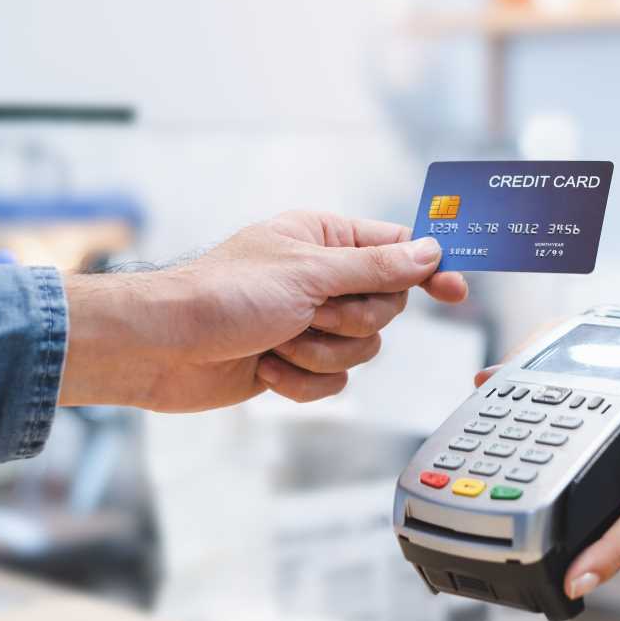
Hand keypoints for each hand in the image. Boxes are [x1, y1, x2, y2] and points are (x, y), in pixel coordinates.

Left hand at [59, 210, 466, 410]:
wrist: (162, 350)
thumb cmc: (222, 296)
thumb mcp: (308, 274)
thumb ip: (376, 267)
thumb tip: (430, 252)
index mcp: (324, 239)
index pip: (397, 248)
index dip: (429, 268)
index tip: (457, 292)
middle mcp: (321, 278)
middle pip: (386, 306)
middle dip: (349, 321)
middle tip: (310, 314)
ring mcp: (309, 322)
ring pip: (363, 349)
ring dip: (320, 353)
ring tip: (277, 342)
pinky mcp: (295, 363)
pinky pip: (335, 381)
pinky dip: (301, 381)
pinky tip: (265, 370)